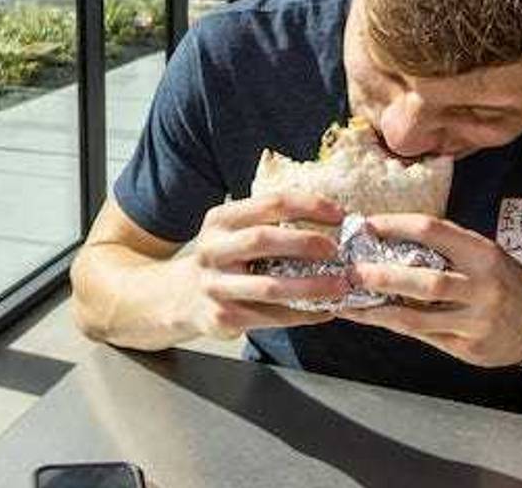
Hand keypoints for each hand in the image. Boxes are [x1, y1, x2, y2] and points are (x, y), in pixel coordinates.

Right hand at [174, 193, 351, 339]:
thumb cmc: (223, 259)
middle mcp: (212, 249)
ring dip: (311, 286)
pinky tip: (325, 311)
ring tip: (341, 285)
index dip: (309, 205)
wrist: (180, 298)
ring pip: (269, 286)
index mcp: (220, 220)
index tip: (339, 214)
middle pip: (262, 240)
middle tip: (336, 250)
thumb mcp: (233, 232)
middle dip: (305, 243)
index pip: (270, 203)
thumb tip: (331, 219)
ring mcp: (215, 286)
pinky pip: (271, 317)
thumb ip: (269, 223)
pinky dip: (304, 315)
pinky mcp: (223, 318)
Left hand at [337, 214, 521, 366]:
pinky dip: (394, 326)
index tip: (365, 226)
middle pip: (426, 282)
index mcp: (482, 253)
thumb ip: (445, 249)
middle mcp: (482, 287)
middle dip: (383, 277)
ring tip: (349, 302)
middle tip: (350, 272)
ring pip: (418, 319)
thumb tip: (386, 238)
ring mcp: (477, 322)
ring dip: (378, 311)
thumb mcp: (483, 255)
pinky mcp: (469, 349)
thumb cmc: (502, 281)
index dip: (394, 226)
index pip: (432, 230)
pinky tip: (371, 318)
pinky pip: (424, 337)